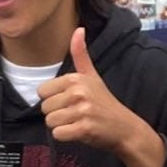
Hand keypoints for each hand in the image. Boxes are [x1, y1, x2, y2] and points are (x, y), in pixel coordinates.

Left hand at [38, 28, 165, 166]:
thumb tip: (78, 28)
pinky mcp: (84, 129)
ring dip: (61, 126)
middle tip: (76, 114)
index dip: (54, 99)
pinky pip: (58, 134)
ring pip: (50, 121)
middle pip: (45, 108)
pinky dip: (66, 137)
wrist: (125, 127)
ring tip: (77, 122)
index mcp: (76, 78)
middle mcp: (78, 92)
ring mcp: (82, 111)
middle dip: (58, 114)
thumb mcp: (93, 76)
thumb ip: (81, 54)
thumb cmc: (105, 102)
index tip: (71, 102)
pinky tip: (79, 132)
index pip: (42, 91)